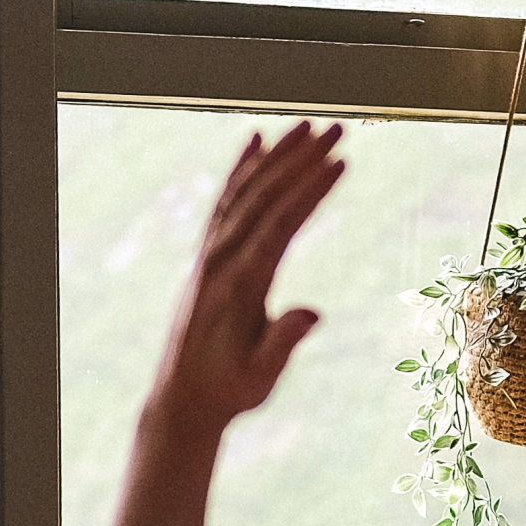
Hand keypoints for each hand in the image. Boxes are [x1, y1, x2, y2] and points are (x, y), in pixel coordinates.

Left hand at [107, 121, 344, 525]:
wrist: (183, 399)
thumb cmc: (229, 391)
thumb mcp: (260, 376)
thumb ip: (281, 343)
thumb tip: (310, 313)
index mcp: (238, 284)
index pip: (279, 225)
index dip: (310, 191)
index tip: (342, 162)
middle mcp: (220, 259)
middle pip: (263, 196)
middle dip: (301, 159)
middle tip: (338, 128)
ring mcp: (210, 254)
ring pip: (244, 191)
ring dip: (277, 156)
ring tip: (308, 125)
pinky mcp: (208, 255)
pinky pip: (226, 201)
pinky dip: (241, 168)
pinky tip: (257, 141)